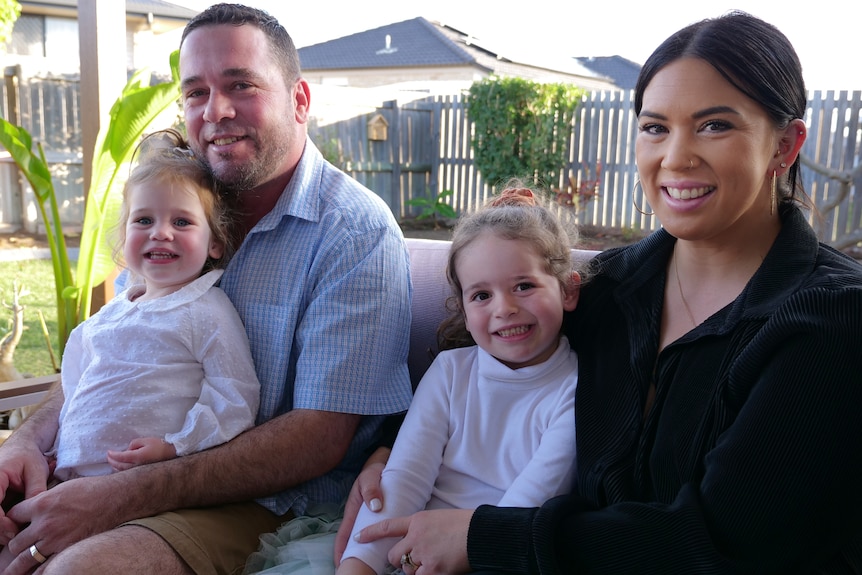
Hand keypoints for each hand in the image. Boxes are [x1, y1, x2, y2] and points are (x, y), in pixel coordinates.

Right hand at [0, 438, 51, 545]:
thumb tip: (37, 514)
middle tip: (14, 538)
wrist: (20, 446)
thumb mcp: (36, 471)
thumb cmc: (28, 456)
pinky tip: (9, 529)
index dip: (2, 524)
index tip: (16, 532)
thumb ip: (35, 491)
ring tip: (13, 535)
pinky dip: (0, 522)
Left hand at [3, 475, 116, 573]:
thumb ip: (43, 501)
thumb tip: (31, 510)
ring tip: (10, 572)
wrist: (114, 498)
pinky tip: (34, 573)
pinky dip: (38, 571)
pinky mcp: (66, 550)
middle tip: (18, 547)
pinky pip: (44, 568)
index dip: (13, 520)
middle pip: (15, 542)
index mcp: (41, 504)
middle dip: (16, 544)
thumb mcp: (61, 489)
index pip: (12, 516)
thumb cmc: (90, 490)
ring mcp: (54, 540)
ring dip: (17, 565)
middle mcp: (44, 524)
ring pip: (23, 559)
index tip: (16, 523)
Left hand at [107, 437, 176, 471]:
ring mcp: (139, 470)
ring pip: (122, 471)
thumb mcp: (146, 440)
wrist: (171, 454)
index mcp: (137, 456)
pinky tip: (119, 468)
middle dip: (112, 461)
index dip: (113, 455)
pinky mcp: (142, 472)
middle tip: (108, 456)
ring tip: (111, 462)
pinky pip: (127, 473)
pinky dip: (121, 470)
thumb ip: (134, 443)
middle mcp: (136, 465)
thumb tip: (127, 449)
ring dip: (115, 466)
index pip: (121, 456)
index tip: (108, 452)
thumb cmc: (159, 445)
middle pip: (119, 465)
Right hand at [334, 455, 386, 565]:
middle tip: (357, 571)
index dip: (341, 550)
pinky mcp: (380, 516)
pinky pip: (379, 533)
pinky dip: (380, 544)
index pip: (344, 534)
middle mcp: (360, 517)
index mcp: (353, 511)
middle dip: (353, 556)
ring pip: (367, 539)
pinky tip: (387, 553)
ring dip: (367, 552)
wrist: (386, 463)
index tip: (341, 564)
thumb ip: (371, 488)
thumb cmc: (375, 469)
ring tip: (370, 568)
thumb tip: (376, 507)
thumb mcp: (369, 476)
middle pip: (354, 541)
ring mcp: (370, 517)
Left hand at [357, 509, 472, 574]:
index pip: (388, 526)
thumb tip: (414, 542)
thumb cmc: (465, 525)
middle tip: (414, 561)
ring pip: (407, 570)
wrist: (480, 533)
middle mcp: (416, 536)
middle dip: (400, 561)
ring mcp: (423, 554)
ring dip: (416, 570)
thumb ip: (422, 529)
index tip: (358, 537)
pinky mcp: (432, 569)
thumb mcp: (438, 518)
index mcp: (418, 521)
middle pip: (394, 555)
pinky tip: (438, 570)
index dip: (371, 532)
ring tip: (435, 562)